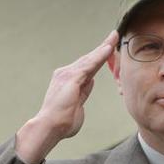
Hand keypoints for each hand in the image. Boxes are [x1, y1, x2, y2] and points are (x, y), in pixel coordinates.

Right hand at [16, 30, 118, 163]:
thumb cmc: (62, 123)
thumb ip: (84, 92)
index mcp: (67, 81)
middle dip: (102, 48)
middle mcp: (64, 74)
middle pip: (88, 59)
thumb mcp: (77, 105)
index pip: (86, 67)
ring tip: (114, 37)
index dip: (98, 58)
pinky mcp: (71, 77)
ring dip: (103, 48)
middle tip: (114, 36)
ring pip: (90, 59)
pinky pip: (90, 64)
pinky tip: (109, 48)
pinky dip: (100, 55)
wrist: (50, 128)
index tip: (108, 50)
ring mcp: (67, 74)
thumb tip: (90, 81)